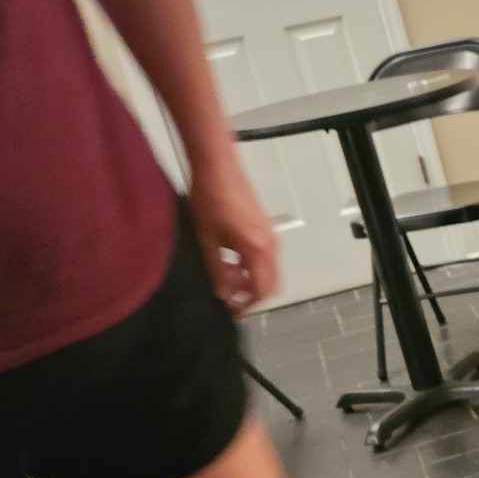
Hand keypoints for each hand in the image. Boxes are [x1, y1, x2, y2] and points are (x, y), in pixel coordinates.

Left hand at [188, 159, 278, 311]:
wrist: (217, 167)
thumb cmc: (211, 197)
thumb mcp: (208, 240)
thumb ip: (218, 271)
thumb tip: (224, 293)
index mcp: (257, 248)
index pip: (262, 289)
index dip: (248, 304)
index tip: (233, 310)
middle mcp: (269, 243)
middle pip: (271, 283)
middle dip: (252, 294)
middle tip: (231, 299)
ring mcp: (269, 234)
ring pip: (269, 270)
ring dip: (251, 279)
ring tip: (226, 277)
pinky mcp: (264, 227)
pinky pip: (265, 256)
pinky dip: (252, 265)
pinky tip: (231, 259)